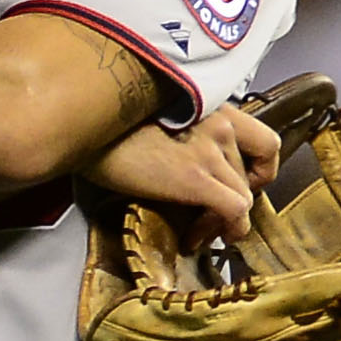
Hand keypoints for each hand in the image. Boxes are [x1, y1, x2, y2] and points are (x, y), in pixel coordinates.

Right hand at [92, 97, 281, 240]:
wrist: (78, 123)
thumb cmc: (102, 120)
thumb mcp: (152, 113)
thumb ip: (180, 130)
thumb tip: (180, 161)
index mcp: (211, 103)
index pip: (263, 140)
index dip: (256, 170)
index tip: (239, 184)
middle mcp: (220, 121)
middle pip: (251, 173)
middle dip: (235, 197)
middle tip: (212, 215)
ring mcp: (210, 148)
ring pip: (244, 194)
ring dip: (223, 218)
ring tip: (197, 230)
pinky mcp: (194, 177)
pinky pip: (235, 209)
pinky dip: (230, 228)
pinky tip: (207, 237)